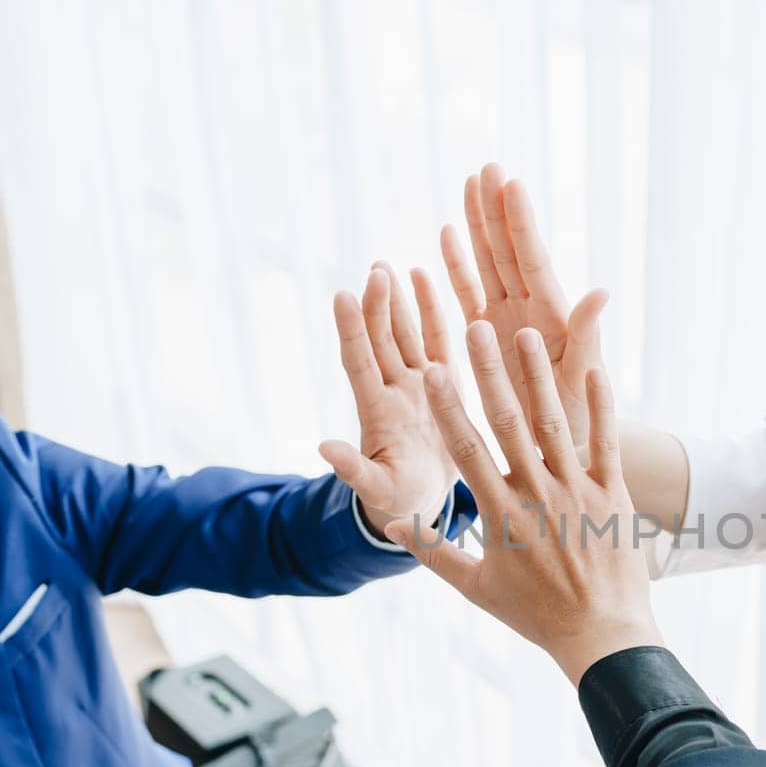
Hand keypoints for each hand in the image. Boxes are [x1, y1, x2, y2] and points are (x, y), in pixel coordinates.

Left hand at [318, 263, 457, 537]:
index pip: (360, 364)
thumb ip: (353, 471)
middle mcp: (393, 392)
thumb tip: (323, 448)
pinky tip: (423, 278)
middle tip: (376, 269)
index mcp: (378, 414)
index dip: (351, 331)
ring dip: (396, 301)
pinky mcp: (442, 383)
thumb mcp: (376, 490)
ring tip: (387, 267)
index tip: (341, 296)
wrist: (422, 500)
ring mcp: (416, 385)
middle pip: (381, 341)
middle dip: (377, 305)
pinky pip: (437, 341)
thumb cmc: (397, 500)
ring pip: (405, 335)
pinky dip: (431, 311)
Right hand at [383, 320, 662, 684]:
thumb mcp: (477, 588)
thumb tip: (393, 528)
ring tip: (528, 335)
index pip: (467, 450)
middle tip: (476, 328)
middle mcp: (537, 495)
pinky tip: (595, 371)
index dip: (448, 407)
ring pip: (555, 424)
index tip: (433, 370)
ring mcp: (578, 492)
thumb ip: (433, 553)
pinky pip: (607, 444)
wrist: (600, 634)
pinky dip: (601, 408)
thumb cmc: (535, 613)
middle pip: (508, 423)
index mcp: (500, 514)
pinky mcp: (613, 495)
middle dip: (489, 373)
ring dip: (540, 377)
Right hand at [441, 163, 609, 450]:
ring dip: (476, 226)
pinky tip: (445, 235)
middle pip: (508, 250)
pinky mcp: (485, 335)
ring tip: (468, 185)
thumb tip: (602, 292)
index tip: (511, 183)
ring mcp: (506, 318)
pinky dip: (456, 266)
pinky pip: (467, 293)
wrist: (559, 446)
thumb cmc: (579, 415)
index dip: (520, 222)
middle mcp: (528, 309)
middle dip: (496, 209)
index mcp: (551, 314)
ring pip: (487, 263)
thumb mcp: (583, 375)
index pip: (531, 259)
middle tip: (487, 168)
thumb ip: (587, 335)